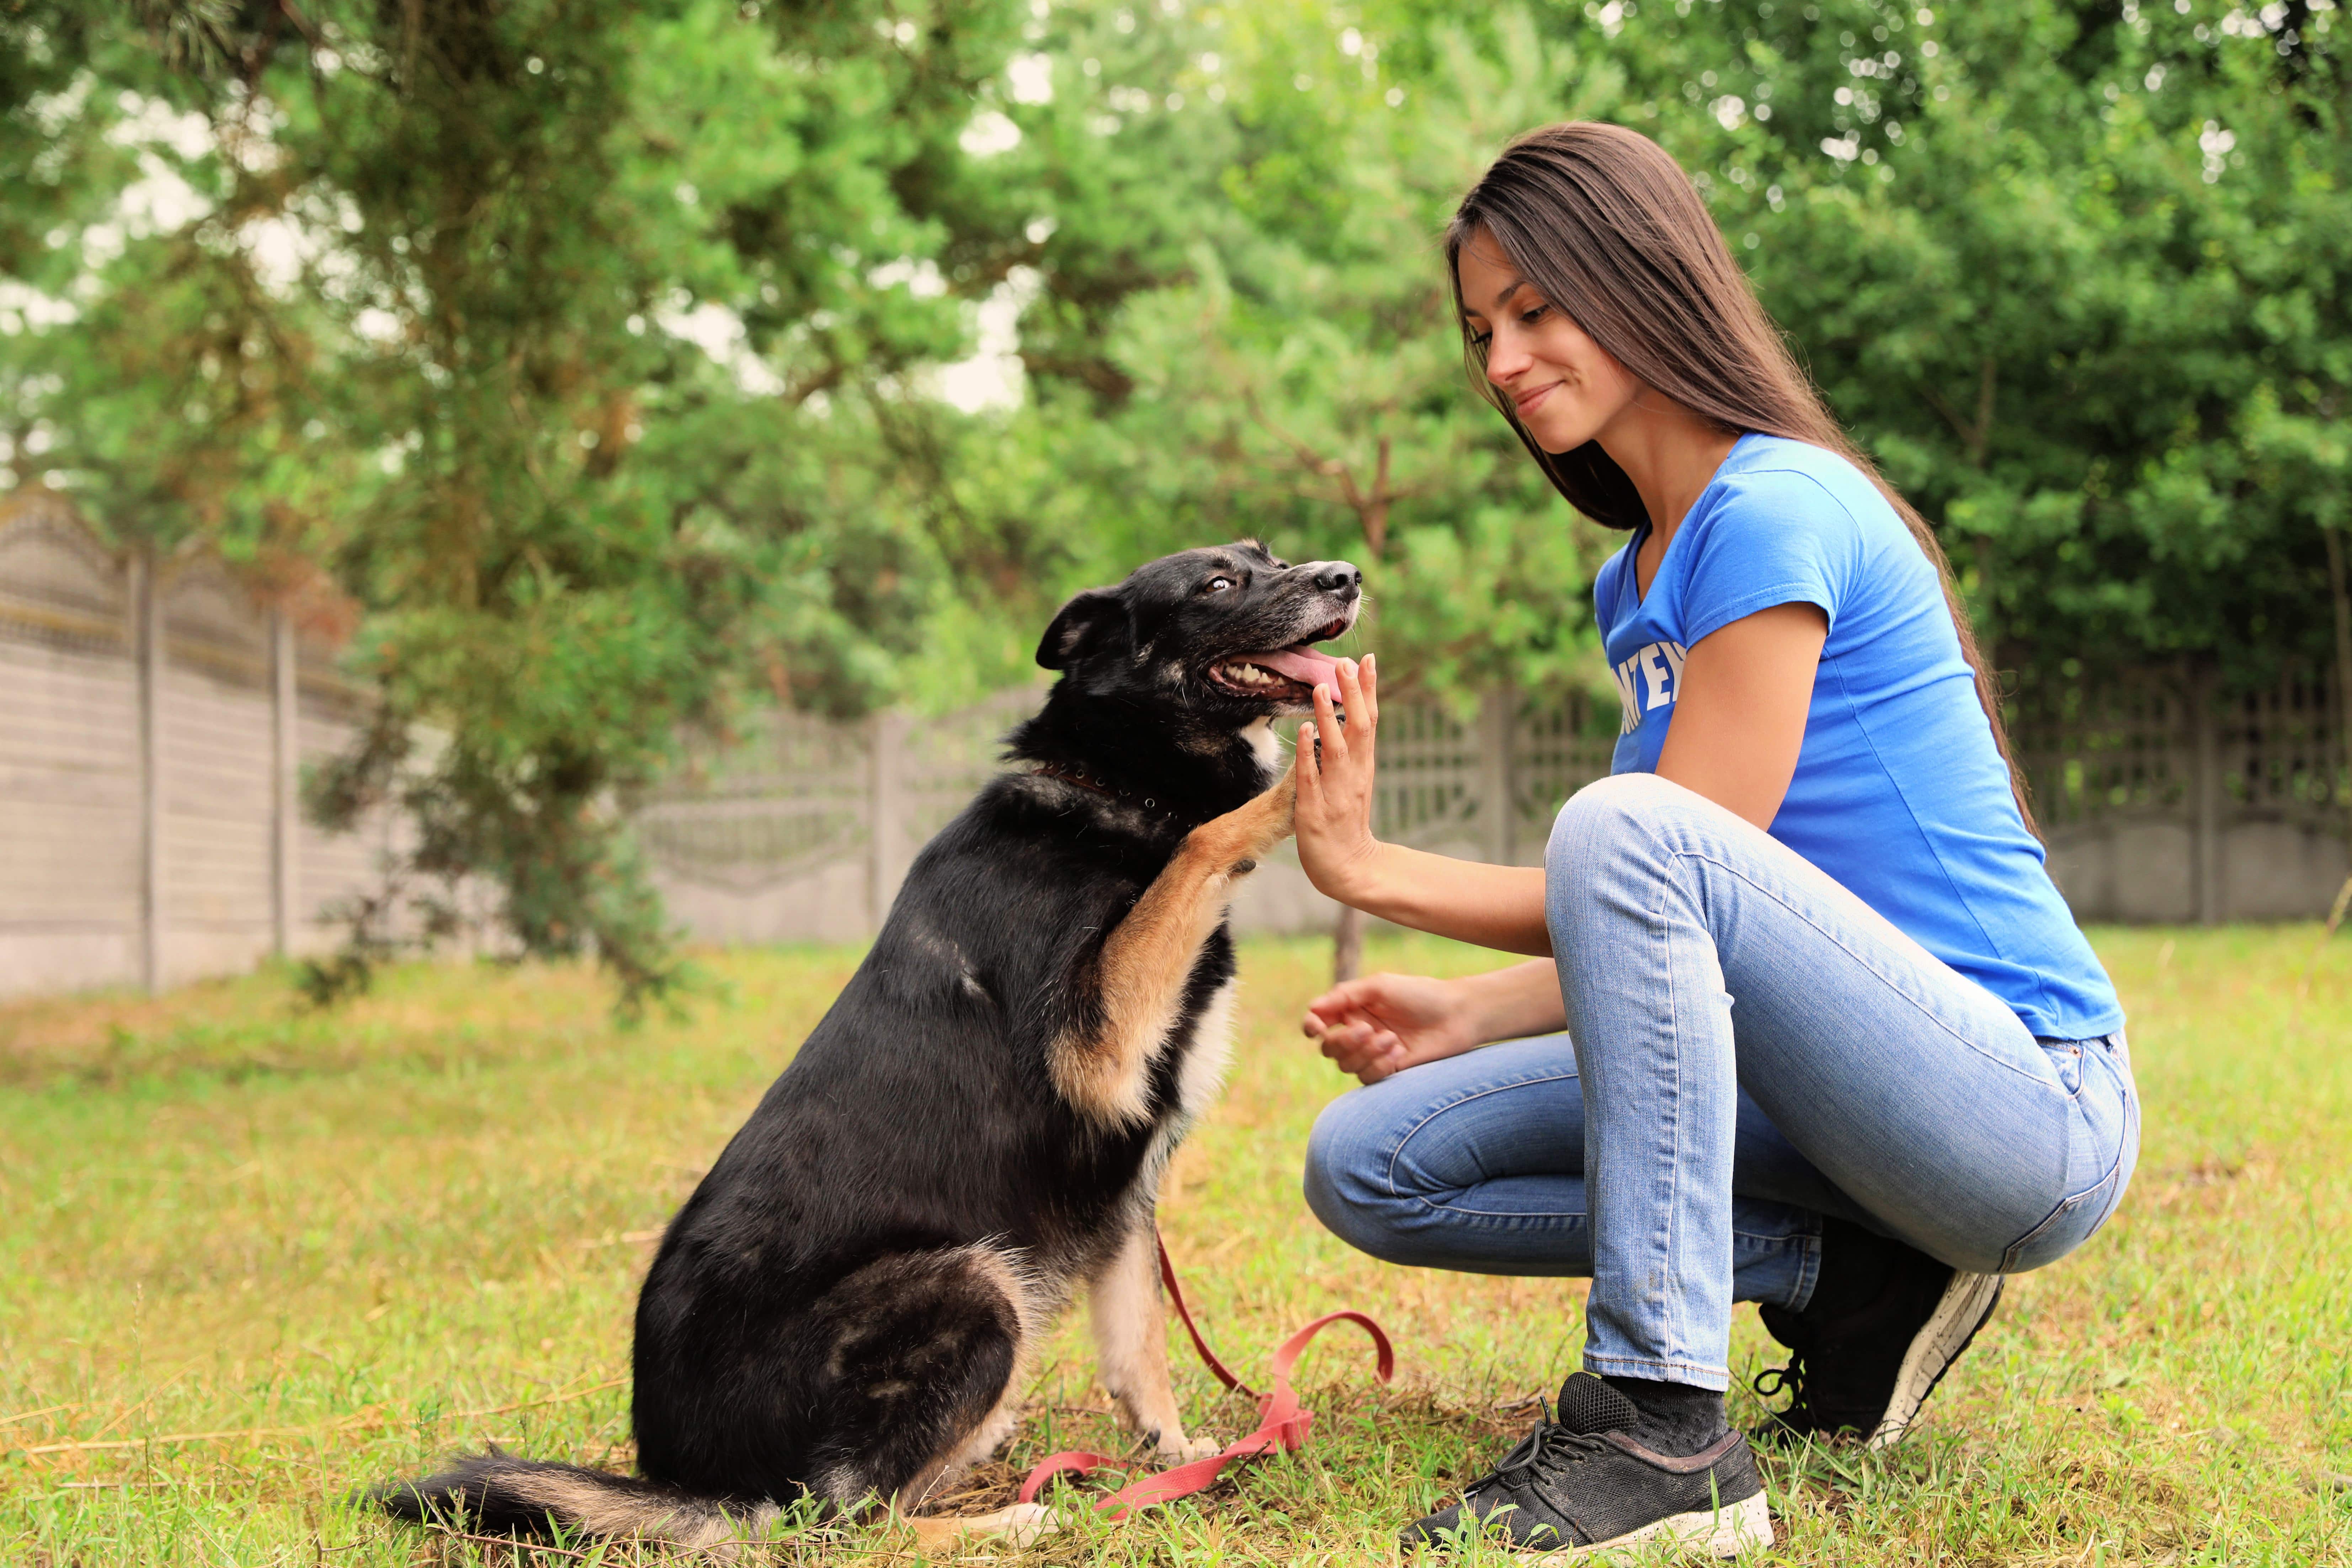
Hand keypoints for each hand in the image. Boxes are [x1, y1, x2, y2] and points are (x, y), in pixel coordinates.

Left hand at [1294, 653, 1382, 902]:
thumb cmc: (1348, 821)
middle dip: (1353, 695)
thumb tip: (1350, 715)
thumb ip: (1351, 750)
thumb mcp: (1355, 781)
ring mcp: (1335, 792)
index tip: (1366, 659)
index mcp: (1364, 766)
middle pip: (1359, 728)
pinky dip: (1308, 753)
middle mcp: (1354, 775)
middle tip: (1345, 663)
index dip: (1368, 690)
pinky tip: (1304, 730)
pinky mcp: (1314, 810)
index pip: (1370, 721)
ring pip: (1335, 749)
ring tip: (1320, 689)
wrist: (1349, 868)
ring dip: (1329, 718)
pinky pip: (1311, 777)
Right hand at [1302, 970, 1480, 1083]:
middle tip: (1367, 1030)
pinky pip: (1367, 1077)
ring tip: (1392, 1039)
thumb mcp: (1379, 986)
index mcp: (1353, 1009)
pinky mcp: (1388, 1070)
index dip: (1312, 1026)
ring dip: (1366, 1053)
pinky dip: (1380, 1065)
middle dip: (1343, 1042)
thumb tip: (1312, 1008)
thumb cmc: (1420, 994)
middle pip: (1328, 1048)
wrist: (1457, 1016)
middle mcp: (1358, 1032)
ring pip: (1346, 1066)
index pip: (1319, 1021)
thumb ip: (1344, 995)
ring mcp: (1372, 1053)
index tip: (1317, 1027)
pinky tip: (1400, 1053)